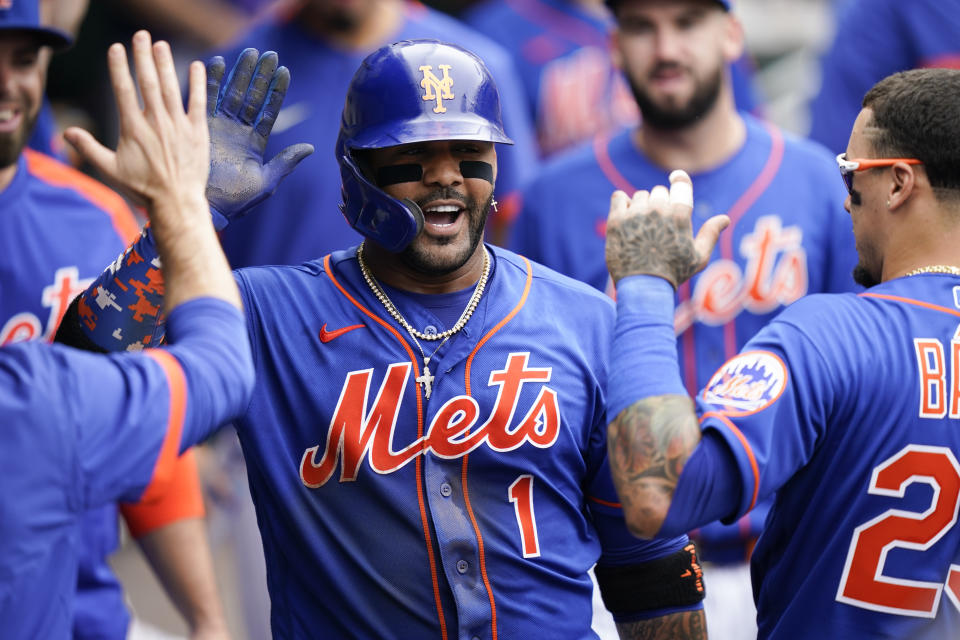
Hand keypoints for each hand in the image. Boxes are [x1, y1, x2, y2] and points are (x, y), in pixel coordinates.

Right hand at [64, 31, 208, 213]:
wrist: (176, 202)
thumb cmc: (142, 188)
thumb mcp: (110, 170)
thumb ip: (89, 148)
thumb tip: (67, 133)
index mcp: (133, 128)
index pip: (123, 90)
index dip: (119, 67)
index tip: (116, 48)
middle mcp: (156, 122)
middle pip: (148, 81)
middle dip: (143, 56)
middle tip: (140, 35)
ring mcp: (178, 126)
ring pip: (171, 88)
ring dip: (165, 64)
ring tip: (160, 45)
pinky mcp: (198, 132)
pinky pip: (199, 102)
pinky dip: (198, 84)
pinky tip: (197, 66)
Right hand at [205, 48, 313, 228]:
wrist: (206, 207)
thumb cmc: (237, 200)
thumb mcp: (266, 181)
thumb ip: (286, 162)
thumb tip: (310, 148)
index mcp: (255, 142)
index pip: (269, 111)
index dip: (277, 92)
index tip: (285, 71)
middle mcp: (238, 131)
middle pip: (252, 96)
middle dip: (260, 75)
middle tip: (269, 53)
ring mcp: (219, 127)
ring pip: (232, 93)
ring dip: (240, 73)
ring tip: (250, 52)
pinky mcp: (200, 127)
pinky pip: (205, 99)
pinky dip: (210, 81)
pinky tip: (217, 62)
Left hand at [604, 170, 728, 287]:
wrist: (642, 288)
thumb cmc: (673, 273)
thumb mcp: (699, 257)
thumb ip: (711, 234)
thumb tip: (725, 219)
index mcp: (679, 215)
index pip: (681, 183)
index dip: (679, 179)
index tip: (675, 178)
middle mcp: (657, 210)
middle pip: (659, 192)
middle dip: (661, 204)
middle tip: (659, 226)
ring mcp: (635, 214)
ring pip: (640, 196)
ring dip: (642, 206)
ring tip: (643, 228)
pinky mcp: (616, 220)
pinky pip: (619, 197)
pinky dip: (622, 203)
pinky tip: (626, 217)